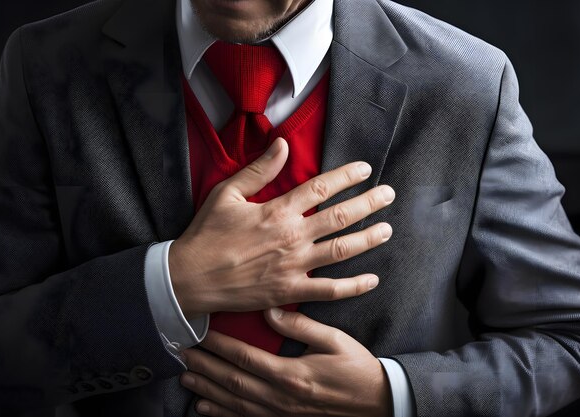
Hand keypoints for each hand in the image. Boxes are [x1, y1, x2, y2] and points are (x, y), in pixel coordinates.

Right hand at [169, 137, 395, 318]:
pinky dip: (354, 286)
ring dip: (368, 239)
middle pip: (340, 217)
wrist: (190, 278)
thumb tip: (283, 144)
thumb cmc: (206, 234)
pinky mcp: (290, 291)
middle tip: (389, 195)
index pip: (321, 187)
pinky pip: (330, 290)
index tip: (365, 170)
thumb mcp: (226, 193)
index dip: (347, 176)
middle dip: (368, 204)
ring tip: (387, 230)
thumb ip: (259, 170)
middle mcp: (292, 236)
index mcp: (278, 210)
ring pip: (342, 251)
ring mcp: (294, 266)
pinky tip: (372, 279)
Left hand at [180, 308, 392, 416]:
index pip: (245, 357)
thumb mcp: (334, 341)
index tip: (200, 334)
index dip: (219, 346)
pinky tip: (204, 409)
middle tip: (181, 355)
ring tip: (185, 378)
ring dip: (207, 391)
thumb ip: (301, 326)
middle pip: (232, 382)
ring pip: (234, 403)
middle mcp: (280, 398)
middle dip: (204, 368)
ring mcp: (280, 414)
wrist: (375, 402)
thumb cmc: (355, 368)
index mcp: (291, 375)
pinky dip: (222, 415)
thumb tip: (270, 311)